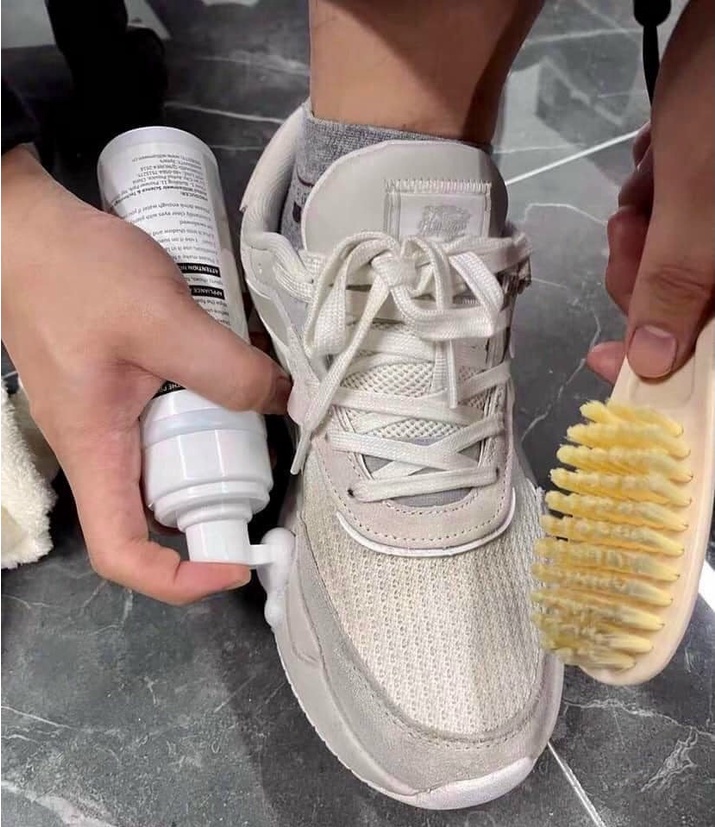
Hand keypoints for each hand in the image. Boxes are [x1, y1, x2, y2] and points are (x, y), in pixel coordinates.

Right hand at [1, 147, 289, 603]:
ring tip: (263, 419)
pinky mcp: (120, 388)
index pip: (123, 553)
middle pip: (157, 513)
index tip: (238, 563)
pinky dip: (207, 411)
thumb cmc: (76, 276)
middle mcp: (99, 448)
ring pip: (169, 463)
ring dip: (218, 452)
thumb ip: (226, 368)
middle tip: (269, 475)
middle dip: (217, 506)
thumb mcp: (161, 321)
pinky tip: (238, 376)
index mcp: (95, 451)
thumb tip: (286, 403)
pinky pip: (168, 421)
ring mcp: (108, 418)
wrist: (27, 227)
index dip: (179, 579)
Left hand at [588, 0, 714, 382]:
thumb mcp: (699, 197)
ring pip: (672, 255)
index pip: (710, 344)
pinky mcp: (714, 185)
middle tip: (631, 225)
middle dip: (644, 266)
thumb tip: (656, 362)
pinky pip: (677, 212)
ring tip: (653, 174)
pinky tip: (660, 155)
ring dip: (646, 222)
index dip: (663, 361)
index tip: (605, 360)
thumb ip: (676, 280)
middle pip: (685, 300)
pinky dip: (656, 192)